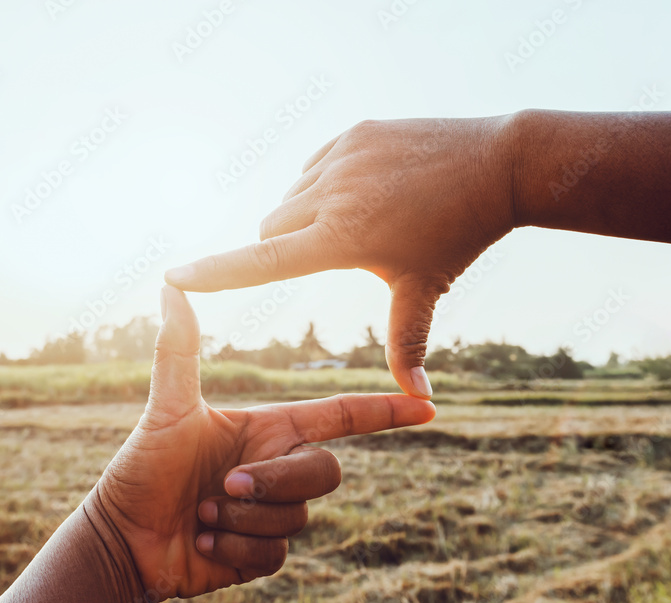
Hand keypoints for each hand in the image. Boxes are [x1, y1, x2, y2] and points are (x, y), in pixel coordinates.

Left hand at [97, 286, 436, 598]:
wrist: (124, 539)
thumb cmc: (141, 468)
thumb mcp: (167, 409)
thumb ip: (178, 350)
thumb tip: (171, 284)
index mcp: (269, 429)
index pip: (340, 418)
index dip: (385, 412)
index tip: (428, 406)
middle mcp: (278, 468)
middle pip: (325, 473)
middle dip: (274, 482)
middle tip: (222, 487)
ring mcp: (273, 513)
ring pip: (298, 518)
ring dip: (243, 519)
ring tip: (201, 516)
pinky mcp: (262, 554)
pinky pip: (275, 554)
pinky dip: (234, 550)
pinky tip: (202, 544)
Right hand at [164, 117, 513, 397]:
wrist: (497, 164)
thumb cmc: (459, 236)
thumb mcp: (426, 291)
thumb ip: (408, 345)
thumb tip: (419, 401)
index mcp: (342, 239)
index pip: (262, 260)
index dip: (215, 272)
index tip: (173, 275)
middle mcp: (331, 194)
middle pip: (270, 229)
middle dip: (280, 247)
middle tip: (324, 255)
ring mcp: (340, 157)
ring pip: (291, 198)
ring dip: (302, 217)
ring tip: (354, 222)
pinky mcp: (351, 133)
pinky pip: (313, 167)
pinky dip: (322, 186)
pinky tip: (362, 192)